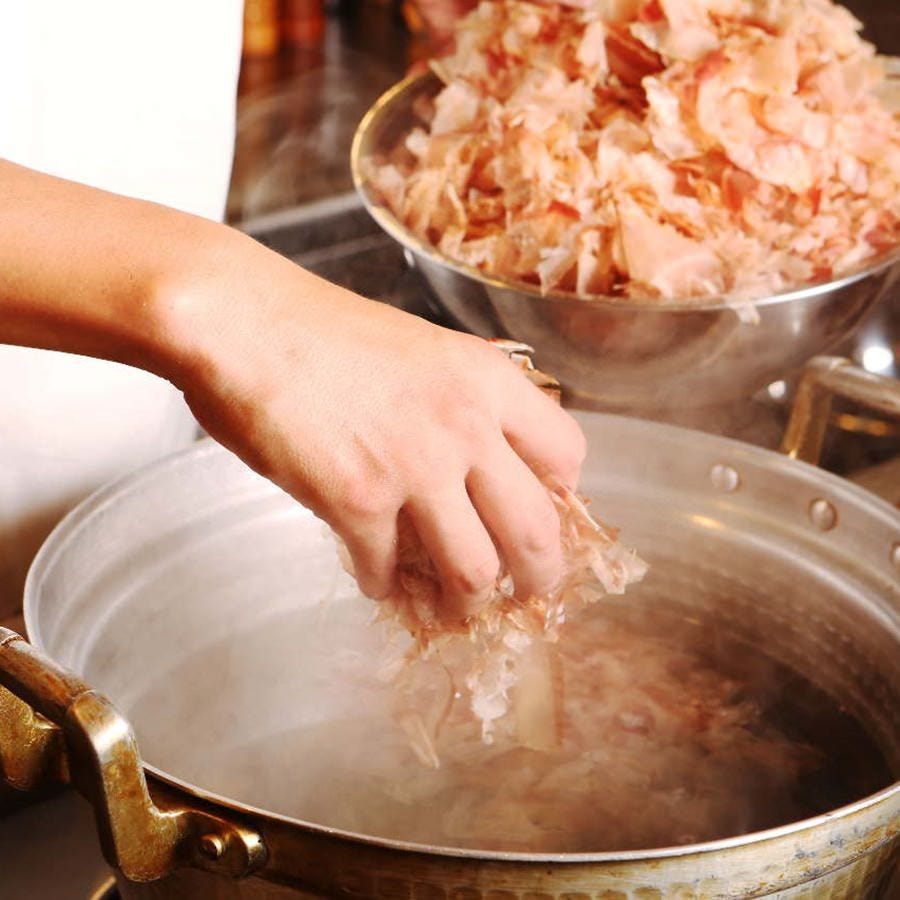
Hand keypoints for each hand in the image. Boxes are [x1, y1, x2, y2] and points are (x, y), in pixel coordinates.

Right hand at [169, 232, 585, 617]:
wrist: (245, 322)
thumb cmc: (322, 331)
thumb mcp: (422, 349)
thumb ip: (462, 402)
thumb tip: (480, 464)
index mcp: (488, 381)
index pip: (566, 454)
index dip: (560, 497)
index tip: (541, 518)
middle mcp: (466, 426)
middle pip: (536, 531)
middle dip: (538, 579)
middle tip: (525, 596)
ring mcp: (414, 468)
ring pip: (474, 572)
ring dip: (464, 602)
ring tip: (452, 608)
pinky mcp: (357, 503)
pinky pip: (386, 571)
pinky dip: (383, 584)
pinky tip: (374, 578)